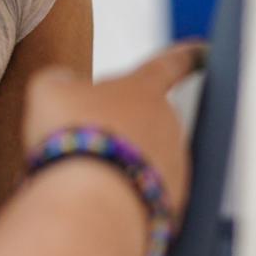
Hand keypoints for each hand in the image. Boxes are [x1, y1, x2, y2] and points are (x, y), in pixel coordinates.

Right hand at [19, 43, 202, 217]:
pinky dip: (124, 199)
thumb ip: (61, 81)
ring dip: (119, 167)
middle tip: (82, 144)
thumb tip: (65, 85)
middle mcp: (168, 125)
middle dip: (120, 131)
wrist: (89, 202)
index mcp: (143, 90)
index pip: (169, 65)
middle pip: (147, 121)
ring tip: (82, 180)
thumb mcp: (50, 91)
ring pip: (145, 161)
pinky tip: (96, 204)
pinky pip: (144, 196)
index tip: (204, 51)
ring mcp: (174, 166)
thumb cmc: (71, 138)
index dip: (185, 56)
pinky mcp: (172, 204)